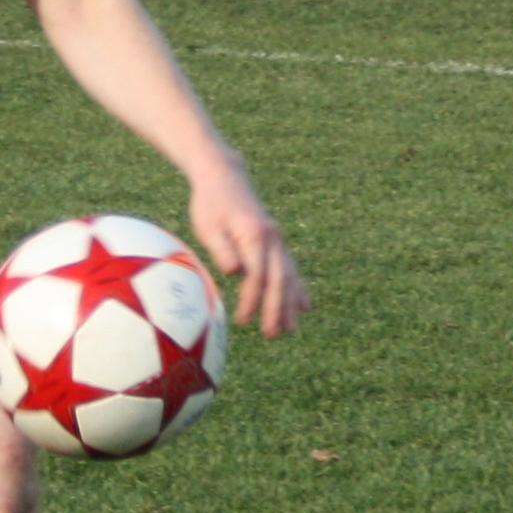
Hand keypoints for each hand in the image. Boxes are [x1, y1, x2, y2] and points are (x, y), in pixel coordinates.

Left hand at [188, 158, 307, 337]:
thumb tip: (233, 271)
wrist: (224, 177)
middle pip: (280, 279)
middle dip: (277, 309)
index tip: (243, 320)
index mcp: (254, 235)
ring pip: (289, 276)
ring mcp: (278, 240)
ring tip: (290, 330)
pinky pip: (292, 269)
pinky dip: (298, 289)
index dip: (252, 299)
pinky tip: (305, 307)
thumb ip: (221, 248)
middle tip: (272, 334)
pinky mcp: (276, 242)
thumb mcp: (208, 225)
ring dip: (290, 304)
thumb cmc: (210, 204)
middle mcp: (272, 239)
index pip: (257, 274)